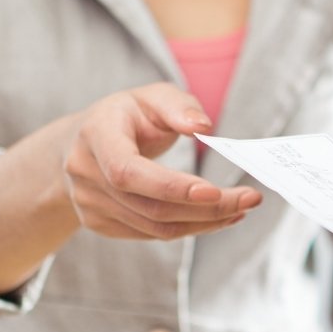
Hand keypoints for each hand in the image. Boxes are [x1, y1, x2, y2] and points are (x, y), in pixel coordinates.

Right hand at [63, 83, 261, 238]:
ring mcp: (89, 204)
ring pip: (156, 228)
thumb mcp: (151, 97)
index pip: (128, 171)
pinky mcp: (101, 224)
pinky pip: (152, 234)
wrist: (82, 144)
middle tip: (249, 200)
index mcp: (96, 135)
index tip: (214, 191)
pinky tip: (216, 217)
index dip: (170, 186)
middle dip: (207, 208)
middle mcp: (86, 173)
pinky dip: (189, 228)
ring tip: (240, 209)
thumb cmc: (126, 116)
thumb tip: (202, 127)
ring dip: (205, 222)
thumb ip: (177, 106)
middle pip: (151, 206)